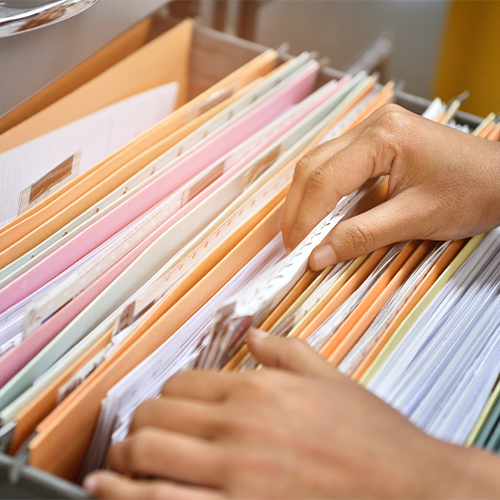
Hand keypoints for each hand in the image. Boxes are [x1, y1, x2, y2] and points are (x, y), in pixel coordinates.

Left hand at [83, 330, 499, 499]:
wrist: (412, 490)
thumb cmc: (374, 441)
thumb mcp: (330, 379)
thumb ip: (285, 351)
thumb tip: (254, 334)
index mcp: (258, 391)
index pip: (180, 384)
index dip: (166, 396)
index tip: (166, 407)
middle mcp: (240, 428)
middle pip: (155, 417)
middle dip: (138, 426)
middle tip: (137, 435)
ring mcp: (235, 475)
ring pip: (147, 457)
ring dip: (122, 461)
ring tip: (118, 466)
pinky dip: (130, 497)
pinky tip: (113, 494)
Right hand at [281, 104, 499, 269]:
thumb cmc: (474, 190)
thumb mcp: (416, 219)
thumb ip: (362, 236)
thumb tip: (320, 254)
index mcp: (383, 135)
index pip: (326, 179)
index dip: (305, 218)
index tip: (297, 249)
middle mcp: (372, 125)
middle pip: (313, 167)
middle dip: (298, 209)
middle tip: (293, 245)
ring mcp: (372, 132)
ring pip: (318, 166)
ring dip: (306, 202)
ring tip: (303, 235)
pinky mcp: (375, 145)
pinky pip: (336, 168)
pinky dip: (324, 197)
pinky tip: (322, 218)